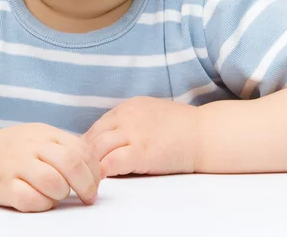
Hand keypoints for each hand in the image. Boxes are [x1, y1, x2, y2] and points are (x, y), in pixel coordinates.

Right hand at [0, 123, 102, 212]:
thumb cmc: (12, 150)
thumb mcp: (38, 138)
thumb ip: (64, 148)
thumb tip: (96, 169)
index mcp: (44, 132)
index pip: (81, 149)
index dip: (93, 169)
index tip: (94, 183)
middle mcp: (30, 145)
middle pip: (70, 164)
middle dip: (86, 185)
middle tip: (87, 197)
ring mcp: (16, 164)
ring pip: (53, 182)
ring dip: (62, 194)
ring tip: (58, 195)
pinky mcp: (3, 186)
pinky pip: (31, 200)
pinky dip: (42, 204)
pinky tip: (40, 200)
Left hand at [82, 96, 200, 177]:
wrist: (205, 134)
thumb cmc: (181, 127)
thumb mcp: (149, 112)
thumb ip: (129, 120)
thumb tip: (112, 136)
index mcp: (127, 107)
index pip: (97, 127)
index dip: (88, 145)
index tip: (85, 159)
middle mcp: (126, 117)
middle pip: (93, 137)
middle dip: (84, 156)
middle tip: (81, 172)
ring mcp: (133, 133)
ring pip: (97, 149)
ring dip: (90, 165)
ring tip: (88, 179)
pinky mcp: (142, 152)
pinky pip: (112, 162)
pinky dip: (103, 171)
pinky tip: (102, 180)